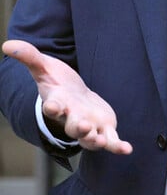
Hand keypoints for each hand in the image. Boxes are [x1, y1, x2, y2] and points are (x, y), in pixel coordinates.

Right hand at [1, 40, 132, 154]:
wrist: (75, 97)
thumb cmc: (58, 83)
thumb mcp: (44, 67)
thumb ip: (30, 57)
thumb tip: (7, 44)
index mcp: (58, 104)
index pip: (52, 108)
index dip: (52, 108)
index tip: (51, 106)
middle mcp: (72, 118)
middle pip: (73, 127)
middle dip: (79, 128)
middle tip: (83, 126)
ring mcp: (88, 126)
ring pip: (89, 138)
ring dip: (94, 140)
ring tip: (99, 141)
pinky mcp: (104, 128)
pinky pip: (111, 140)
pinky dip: (117, 146)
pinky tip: (126, 149)